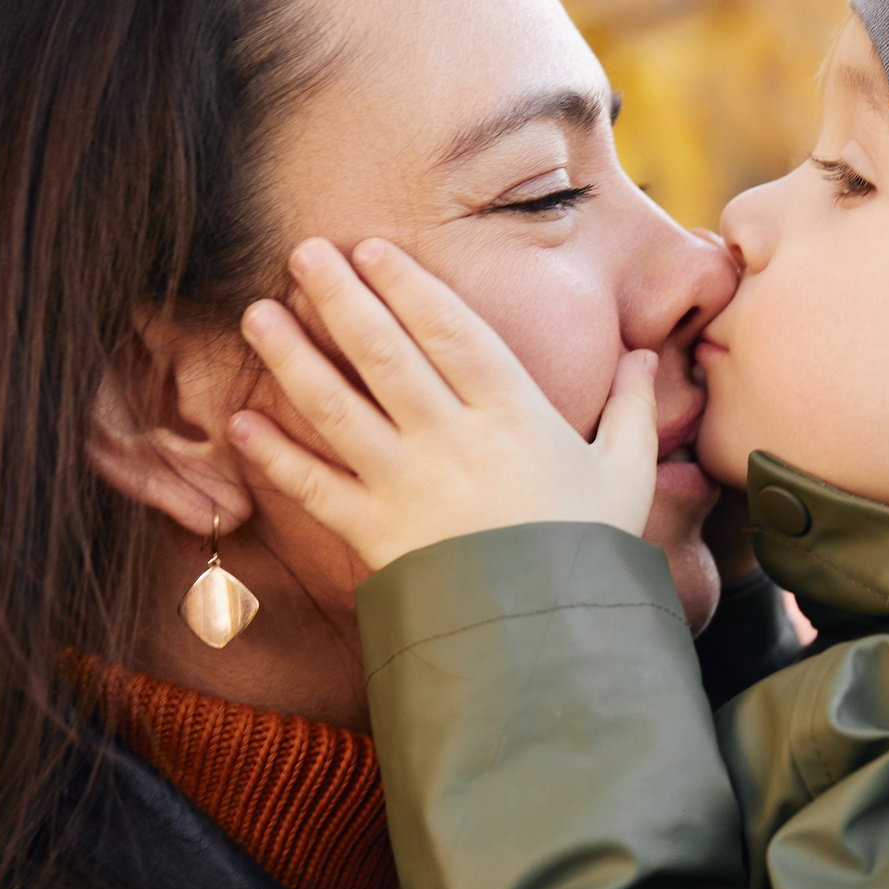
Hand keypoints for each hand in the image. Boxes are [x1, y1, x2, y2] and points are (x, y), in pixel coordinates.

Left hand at [228, 237, 659, 571]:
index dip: (410, 285)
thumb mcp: (626, 476)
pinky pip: (314, 488)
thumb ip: (633, 409)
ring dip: (293, 358)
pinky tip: (239, 423)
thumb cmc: (590, 551)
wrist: (553, 641)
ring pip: (338, 409)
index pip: (453, 331)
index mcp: (514, 415)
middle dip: (342, 298)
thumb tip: (649, 356)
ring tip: (259, 313)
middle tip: (303, 251)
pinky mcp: (375, 535)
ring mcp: (407, 486)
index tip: (372, 248)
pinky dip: (274, 456)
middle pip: (385, 354)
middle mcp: (453, 440)